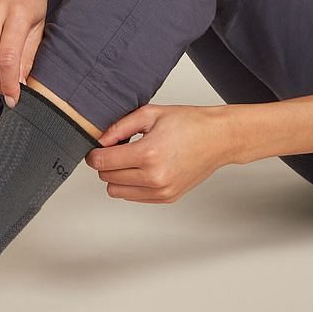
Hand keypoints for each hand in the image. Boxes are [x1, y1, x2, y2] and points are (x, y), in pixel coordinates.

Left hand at [84, 102, 238, 202]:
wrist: (218, 138)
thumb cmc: (189, 123)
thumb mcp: (150, 114)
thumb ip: (119, 127)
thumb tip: (100, 140)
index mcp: (148, 154)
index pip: (103, 162)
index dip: (94, 154)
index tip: (96, 148)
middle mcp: (154, 177)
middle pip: (107, 178)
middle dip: (106, 163)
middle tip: (117, 149)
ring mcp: (161, 190)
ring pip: (117, 192)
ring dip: (117, 176)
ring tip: (131, 159)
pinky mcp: (167, 197)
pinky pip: (134, 197)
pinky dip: (132, 184)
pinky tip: (143, 168)